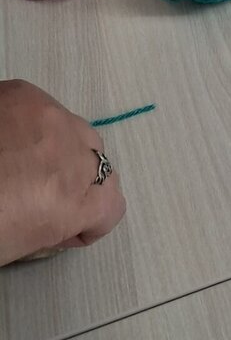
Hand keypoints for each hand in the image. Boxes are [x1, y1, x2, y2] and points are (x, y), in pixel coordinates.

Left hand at [0, 81, 125, 267]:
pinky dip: (29, 123)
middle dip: (72, 181)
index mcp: (76, 202)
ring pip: (74, 133)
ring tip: (15, 161)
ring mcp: (52, 118)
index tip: (64, 227)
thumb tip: (52, 220)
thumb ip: (48, 229)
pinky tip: (3, 138)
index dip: (88, 221)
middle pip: (96, 166)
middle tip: (34, 196)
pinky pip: (44, 108)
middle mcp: (75, 155)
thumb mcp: (14, 245)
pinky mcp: (26, 93)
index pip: (112, 207)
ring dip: (54, 148)